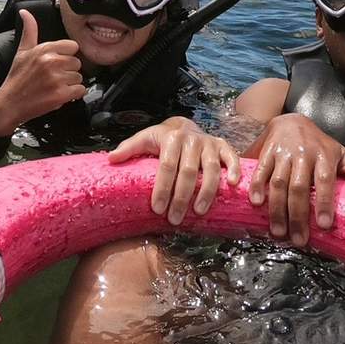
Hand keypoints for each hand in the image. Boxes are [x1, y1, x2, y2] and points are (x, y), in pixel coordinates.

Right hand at [0, 9, 84, 135]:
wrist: (9, 104)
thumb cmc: (17, 78)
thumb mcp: (22, 51)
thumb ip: (29, 30)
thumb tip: (24, 12)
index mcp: (44, 49)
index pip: (72, 46)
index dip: (66, 56)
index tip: (58, 63)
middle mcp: (51, 62)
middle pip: (77, 62)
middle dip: (68, 71)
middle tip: (55, 77)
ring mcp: (56, 79)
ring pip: (79, 77)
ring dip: (71, 84)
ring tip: (55, 86)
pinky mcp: (61, 95)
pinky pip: (80, 90)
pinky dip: (74, 94)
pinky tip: (61, 94)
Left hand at [109, 117, 240, 224]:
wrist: (185, 125)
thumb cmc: (163, 139)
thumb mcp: (145, 139)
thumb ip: (130, 148)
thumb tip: (111, 158)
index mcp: (172, 138)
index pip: (166, 166)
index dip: (162, 188)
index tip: (157, 209)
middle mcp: (192, 139)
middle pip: (188, 171)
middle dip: (181, 197)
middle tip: (175, 219)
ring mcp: (209, 143)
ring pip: (211, 169)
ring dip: (206, 192)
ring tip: (199, 212)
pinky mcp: (223, 145)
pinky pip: (231, 157)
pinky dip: (233, 170)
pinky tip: (232, 185)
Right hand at [247, 113, 344, 246]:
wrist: (291, 119)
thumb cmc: (317, 142)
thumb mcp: (339, 151)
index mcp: (323, 155)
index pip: (325, 180)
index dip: (324, 202)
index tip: (323, 225)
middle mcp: (303, 153)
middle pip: (299, 187)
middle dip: (298, 216)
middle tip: (299, 239)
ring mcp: (283, 153)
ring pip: (279, 182)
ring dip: (277, 209)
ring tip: (279, 232)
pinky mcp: (267, 152)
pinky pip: (261, 170)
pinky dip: (258, 187)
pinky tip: (257, 203)